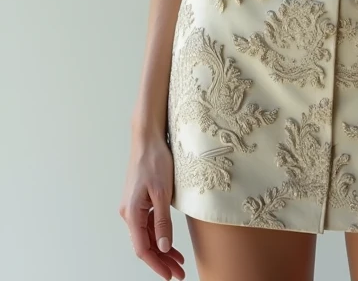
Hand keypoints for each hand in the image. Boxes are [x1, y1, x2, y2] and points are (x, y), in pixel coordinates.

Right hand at [119, 133, 185, 278]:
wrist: (148, 138)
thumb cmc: (155, 161)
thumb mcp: (162, 193)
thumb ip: (162, 221)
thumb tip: (163, 247)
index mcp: (132, 213)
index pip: (143, 248)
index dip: (157, 264)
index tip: (170, 275)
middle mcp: (129, 213)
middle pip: (145, 244)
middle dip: (162, 261)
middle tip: (179, 274)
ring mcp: (133, 207)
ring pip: (147, 235)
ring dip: (162, 249)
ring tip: (178, 262)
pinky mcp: (139, 200)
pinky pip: (148, 224)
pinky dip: (159, 235)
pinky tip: (169, 242)